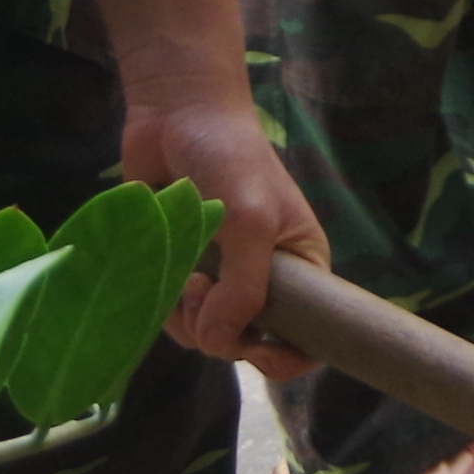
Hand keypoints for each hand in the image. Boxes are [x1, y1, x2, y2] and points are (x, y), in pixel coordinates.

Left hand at [115, 92, 328, 377]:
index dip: (287, 359)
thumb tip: (221, 343)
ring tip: (185, 273)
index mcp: (300, 269)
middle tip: (203, 289)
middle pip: (247, 343)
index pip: (308, 339)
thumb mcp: (250, 220)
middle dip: (223, 331)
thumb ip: (244, 287)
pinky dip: (165, 302)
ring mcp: (219, 280)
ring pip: (203, 334)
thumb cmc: (230, 156)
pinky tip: (165, 266)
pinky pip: (171, 315)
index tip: (255, 352)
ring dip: (188, 316)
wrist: (176, 114)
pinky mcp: (179, 272)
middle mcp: (263, 281)